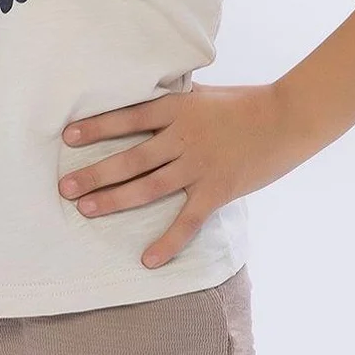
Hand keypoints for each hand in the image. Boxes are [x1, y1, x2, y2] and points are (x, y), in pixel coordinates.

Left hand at [58, 81, 317, 267]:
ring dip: (114, 200)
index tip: (67, 137)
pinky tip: (148, 260)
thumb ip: (176, 102)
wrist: (290, 117)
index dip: (96, 128)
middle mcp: (182, 137)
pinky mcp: (217, 190)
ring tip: (86, 210)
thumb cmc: (248, 103)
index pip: (127, 118)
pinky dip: (167, 242)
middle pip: (129, 158)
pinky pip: (187, 221)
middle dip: (95, 174)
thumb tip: (147, 99)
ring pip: (148, 186)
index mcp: (178, 109)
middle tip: (65, 188)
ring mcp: (199, 165)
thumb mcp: (205, 94)